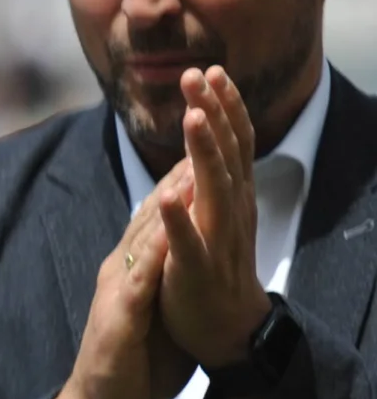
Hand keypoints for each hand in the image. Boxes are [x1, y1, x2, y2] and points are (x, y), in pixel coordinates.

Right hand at [46, 169, 193, 398]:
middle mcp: (120, 269)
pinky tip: (170, 228)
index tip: (205, 147)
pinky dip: (156, 250)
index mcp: (131, 268)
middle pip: (150, 213)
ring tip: (190, 165)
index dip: (180, 182)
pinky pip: (140, 276)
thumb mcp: (159, 311)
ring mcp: (116, 288)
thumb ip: (169, 280)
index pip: (157, 217)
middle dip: (177, 174)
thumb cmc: (133, 363)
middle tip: (199, 133)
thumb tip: (192, 258)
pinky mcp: (118, 313)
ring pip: (144, 235)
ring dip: (166, 200)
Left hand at [156, 65, 271, 366]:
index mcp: (232, 198)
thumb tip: (210, 132)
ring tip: (191, 116)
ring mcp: (216, 241)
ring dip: (203, 152)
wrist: (227, 330)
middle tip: (196, 73)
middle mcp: (230, 212)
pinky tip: (166, 195)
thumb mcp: (217, 213)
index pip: (233, 143)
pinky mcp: (195, 271)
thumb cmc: (215, 266)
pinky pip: (187, 242)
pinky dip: (177, 218)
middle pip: (226, 154)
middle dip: (212, 112)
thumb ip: (214, 176)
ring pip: (212, 190)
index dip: (224, 106)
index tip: (212, 68)